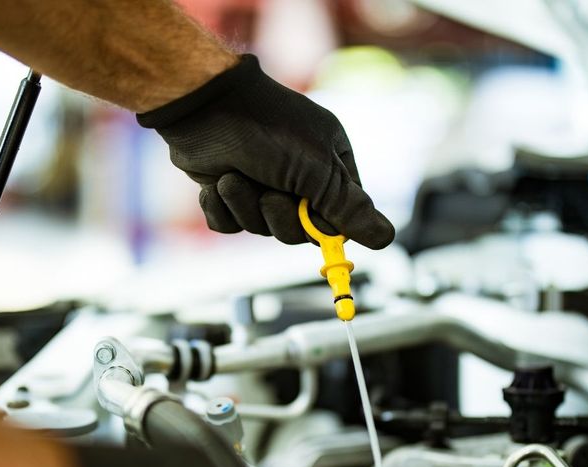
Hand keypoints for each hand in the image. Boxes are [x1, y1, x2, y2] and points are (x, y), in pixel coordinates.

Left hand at [137, 55, 394, 248]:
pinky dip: (222, 210)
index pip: (342, 216)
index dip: (326, 228)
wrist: (200, 107)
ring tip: (234, 179)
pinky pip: (230, 225)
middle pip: (299, 231)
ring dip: (246, 208)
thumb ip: (348, 207)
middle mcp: (298, 177)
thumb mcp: (316, 168)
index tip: (315, 228)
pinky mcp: (229, 194)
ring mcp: (261, 185)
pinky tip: (216, 184)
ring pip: (261, 229)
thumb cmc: (266, 129)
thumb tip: (386, 238)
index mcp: (329, 165)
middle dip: (280, 218)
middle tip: (269, 195)